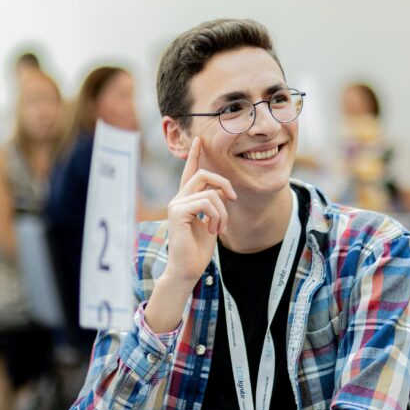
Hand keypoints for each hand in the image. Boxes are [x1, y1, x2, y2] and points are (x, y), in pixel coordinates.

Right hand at [164, 137, 236, 286]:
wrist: (187, 270)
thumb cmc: (198, 250)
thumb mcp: (211, 222)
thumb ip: (214, 205)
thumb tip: (223, 192)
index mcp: (185, 200)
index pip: (190, 172)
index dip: (195, 155)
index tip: (199, 140)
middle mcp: (178, 199)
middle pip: (203, 174)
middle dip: (224, 183)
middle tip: (233, 199)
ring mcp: (176, 204)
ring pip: (210, 192)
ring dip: (223, 211)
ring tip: (220, 228)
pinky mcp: (178, 212)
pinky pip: (207, 203)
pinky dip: (217, 216)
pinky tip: (213, 230)